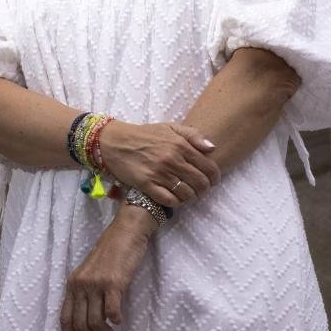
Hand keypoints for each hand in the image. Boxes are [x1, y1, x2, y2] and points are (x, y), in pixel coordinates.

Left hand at [60, 208, 154, 330]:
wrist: (127, 230)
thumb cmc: (112, 251)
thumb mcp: (91, 272)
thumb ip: (87, 293)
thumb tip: (91, 320)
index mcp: (73, 284)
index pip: (65, 319)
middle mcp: (81, 285)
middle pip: (81, 325)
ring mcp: (96, 283)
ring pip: (96, 323)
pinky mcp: (114, 282)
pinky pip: (112, 311)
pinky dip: (116, 323)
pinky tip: (121, 323)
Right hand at [97, 121, 218, 206]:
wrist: (116, 142)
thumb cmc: (144, 135)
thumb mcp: (169, 128)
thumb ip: (193, 135)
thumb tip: (212, 148)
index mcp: (180, 145)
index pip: (208, 167)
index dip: (214, 177)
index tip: (213, 181)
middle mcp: (172, 159)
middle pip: (200, 183)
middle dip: (204, 189)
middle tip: (200, 189)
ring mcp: (159, 173)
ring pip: (186, 193)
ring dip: (191, 197)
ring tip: (188, 194)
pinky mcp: (146, 185)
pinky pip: (169, 200)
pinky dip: (176, 202)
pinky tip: (175, 198)